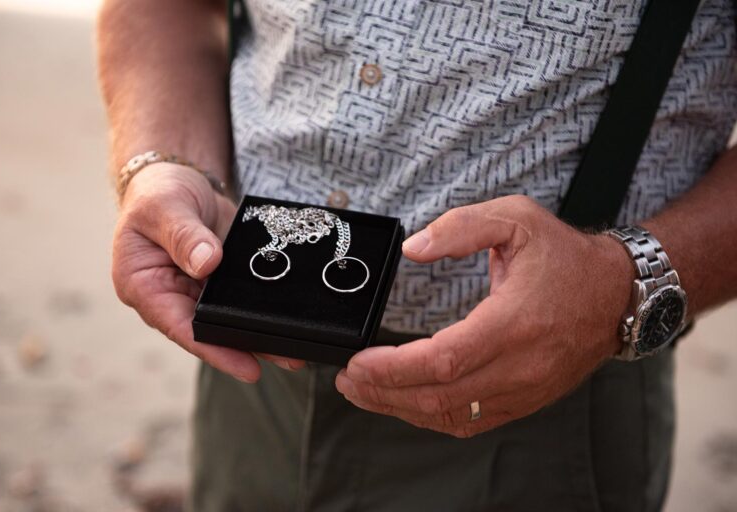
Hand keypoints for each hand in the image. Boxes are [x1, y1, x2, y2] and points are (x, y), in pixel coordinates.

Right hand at [112, 163, 303, 381]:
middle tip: (289, 359)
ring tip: (299, 352)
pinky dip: (264, 310)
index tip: (247, 367)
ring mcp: (198, 292)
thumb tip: (207, 263)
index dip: (215, 349)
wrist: (176, 180)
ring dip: (262, 334)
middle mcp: (170, 297)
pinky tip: (292, 320)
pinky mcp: (221, 282)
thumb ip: (183, 235)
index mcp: (143, 286)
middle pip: (210, 331)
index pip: (180, 327)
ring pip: (230, 320)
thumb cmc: (157, 194)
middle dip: (247, 348)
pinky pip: (243, 301)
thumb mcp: (164, 208)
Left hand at [335, 195, 631, 436]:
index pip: (442, 360)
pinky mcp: (526, 400)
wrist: (616, 295)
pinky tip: (404, 403)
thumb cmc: (564, 256)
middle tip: (347, 379)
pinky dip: (431, 417)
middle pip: (439, 397)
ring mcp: (525, 390)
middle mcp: (521, 365)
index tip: (356, 362)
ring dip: (401, 409)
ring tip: (364, 392)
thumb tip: (412, 248)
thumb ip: (460, 228)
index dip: (393, 368)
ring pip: (452, 416)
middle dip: (384, 392)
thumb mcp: (515, 218)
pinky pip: (471, 422)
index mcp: (514, 321)